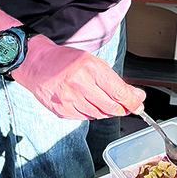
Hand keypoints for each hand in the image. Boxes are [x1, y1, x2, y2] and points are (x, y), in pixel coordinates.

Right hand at [16, 35, 145, 119]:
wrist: (37, 65)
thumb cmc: (64, 60)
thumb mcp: (92, 61)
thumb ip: (112, 79)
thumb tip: (133, 94)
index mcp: (89, 68)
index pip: (118, 91)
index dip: (133, 101)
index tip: (139, 104)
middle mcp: (79, 85)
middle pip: (111, 106)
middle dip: (123, 108)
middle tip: (129, 105)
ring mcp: (70, 100)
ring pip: (99, 114)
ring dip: (108, 110)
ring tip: (106, 101)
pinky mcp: (63, 111)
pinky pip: (86, 118)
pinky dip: (92, 113)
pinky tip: (90, 103)